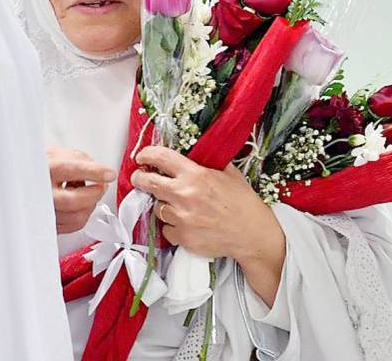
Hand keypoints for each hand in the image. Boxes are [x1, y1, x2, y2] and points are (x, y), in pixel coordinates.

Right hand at [47, 146, 115, 233]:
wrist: (24, 180)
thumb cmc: (41, 167)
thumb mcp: (57, 152)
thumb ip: (79, 158)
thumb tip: (99, 171)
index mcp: (43, 170)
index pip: (71, 170)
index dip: (94, 173)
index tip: (109, 174)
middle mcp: (40, 193)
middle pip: (74, 200)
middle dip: (95, 192)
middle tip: (102, 184)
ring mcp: (43, 212)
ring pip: (77, 217)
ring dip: (90, 204)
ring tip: (86, 192)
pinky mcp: (48, 225)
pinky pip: (73, 226)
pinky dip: (82, 214)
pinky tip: (78, 203)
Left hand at [131, 146, 284, 305]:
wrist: (251, 234)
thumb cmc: (242, 202)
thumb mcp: (228, 172)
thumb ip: (208, 162)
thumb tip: (193, 153)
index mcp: (195, 175)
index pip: (161, 158)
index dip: (147, 154)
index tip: (142, 156)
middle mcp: (184, 195)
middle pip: (149, 182)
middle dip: (140, 178)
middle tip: (140, 177)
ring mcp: (181, 218)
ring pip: (157, 207)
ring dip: (162, 204)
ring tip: (176, 204)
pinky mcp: (182, 237)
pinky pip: (166, 229)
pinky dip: (172, 225)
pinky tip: (184, 222)